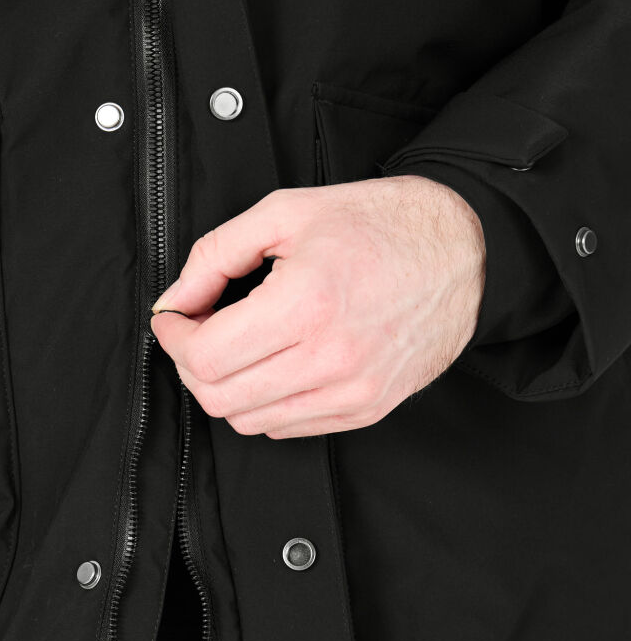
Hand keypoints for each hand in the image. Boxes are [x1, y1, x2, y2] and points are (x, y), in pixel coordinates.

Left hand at [149, 174, 485, 438]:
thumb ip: (216, 254)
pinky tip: (272, 364)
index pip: (207, 356)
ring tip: (236, 346)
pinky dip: (264, 403)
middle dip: (192, 365)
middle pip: (220, 398)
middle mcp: (331, 359)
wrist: (465, 252)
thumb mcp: (288, 212)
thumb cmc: (379, 225)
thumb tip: (174, 299)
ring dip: (226, 388)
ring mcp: (351, 393)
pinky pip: (286, 428)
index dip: (175, 338)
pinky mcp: (364, 410)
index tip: (174, 317)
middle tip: (196, 332)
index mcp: (308, 303)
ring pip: (248, 421)